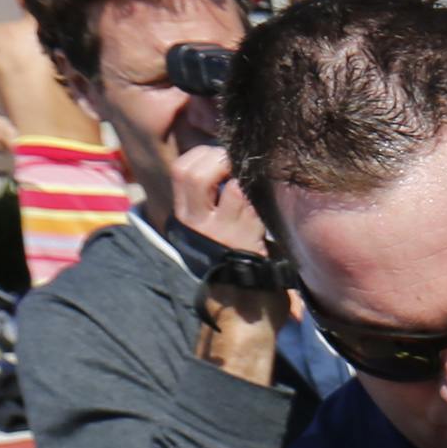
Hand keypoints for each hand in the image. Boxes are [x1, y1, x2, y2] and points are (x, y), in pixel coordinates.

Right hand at [167, 142, 268, 258]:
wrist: (240, 293)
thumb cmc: (226, 250)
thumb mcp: (205, 224)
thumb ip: (206, 195)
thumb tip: (221, 158)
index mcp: (184, 214)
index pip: (181, 171)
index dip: (201, 155)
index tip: (217, 154)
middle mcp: (197, 222)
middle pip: (196, 176)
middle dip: (219, 159)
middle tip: (236, 160)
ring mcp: (222, 232)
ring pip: (232, 188)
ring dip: (246, 177)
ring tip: (252, 177)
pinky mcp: (247, 240)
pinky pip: (254, 206)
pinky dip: (260, 193)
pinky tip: (265, 193)